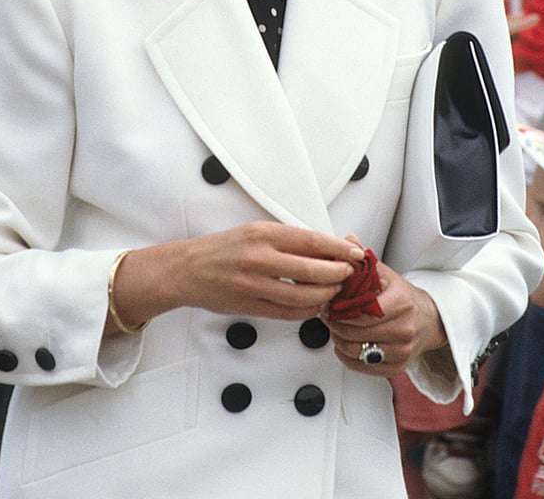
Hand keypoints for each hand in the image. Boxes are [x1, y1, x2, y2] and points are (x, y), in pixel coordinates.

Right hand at [105, 222, 365, 333]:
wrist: (187, 270)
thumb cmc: (224, 248)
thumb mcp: (253, 232)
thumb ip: (285, 240)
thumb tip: (325, 248)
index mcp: (263, 233)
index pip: (311, 240)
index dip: (338, 248)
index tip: (356, 253)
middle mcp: (259, 257)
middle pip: (312, 269)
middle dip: (338, 274)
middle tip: (351, 275)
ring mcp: (254, 284)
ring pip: (303, 296)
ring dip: (325, 296)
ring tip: (335, 292)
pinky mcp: (250, 306)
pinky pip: (288, 313)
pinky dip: (307, 311)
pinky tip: (315, 306)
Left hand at [324, 257, 447, 376]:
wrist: (429, 320)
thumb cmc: (403, 296)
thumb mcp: (385, 274)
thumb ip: (365, 260)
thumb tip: (348, 240)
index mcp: (401, 303)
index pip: (362, 312)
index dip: (340, 309)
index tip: (329, 303)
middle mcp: (404, 329)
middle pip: (356, 333)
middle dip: (335, 324)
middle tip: (328, 315)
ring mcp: (402, 351)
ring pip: (357, 352)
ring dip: (339, 341)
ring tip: (336, 328)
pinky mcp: (397, 367)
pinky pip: (363, 367)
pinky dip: (348, 357)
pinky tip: (345, 343)